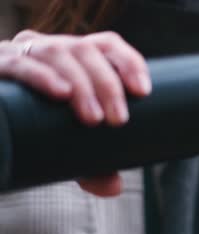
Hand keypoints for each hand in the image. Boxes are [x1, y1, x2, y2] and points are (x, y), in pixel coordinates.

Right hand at [0, 30, 151, 195]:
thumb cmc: (33, 132)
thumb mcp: (65, 147)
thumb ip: (90, 166)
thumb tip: (114, 187)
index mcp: (73, 59)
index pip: (107, 46)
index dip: (128, 62)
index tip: (143, 91)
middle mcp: (48, 49)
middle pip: (87, 50)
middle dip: (108, 84)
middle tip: (118, 120)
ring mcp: (20, 54)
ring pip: (59, 54)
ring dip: (82, 84)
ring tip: (93, 118)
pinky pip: (20, 64)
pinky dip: (42, 77)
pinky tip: (61, 92)